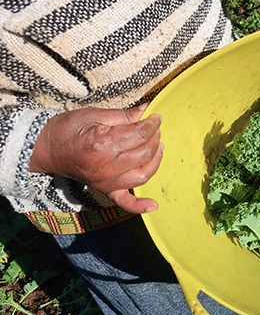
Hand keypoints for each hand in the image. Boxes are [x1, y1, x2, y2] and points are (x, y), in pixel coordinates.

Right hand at [30, 105, 163, 213]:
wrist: (47, 148)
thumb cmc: (68, 129)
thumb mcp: (94, 115)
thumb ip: (123, 115)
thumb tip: (147, 110)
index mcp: (103, 144)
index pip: (140, 135)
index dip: (153, 124)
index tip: (157, 117)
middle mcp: (106, 167)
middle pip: (144, 154)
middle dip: (155, 139)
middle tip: (155, 129)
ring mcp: (106, 181)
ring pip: (142, 175)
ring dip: (155, 161)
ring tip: (157, 148)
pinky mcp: (104, 189)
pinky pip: (124, 201)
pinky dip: (139, 205)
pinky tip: (154, 205)